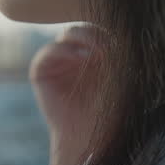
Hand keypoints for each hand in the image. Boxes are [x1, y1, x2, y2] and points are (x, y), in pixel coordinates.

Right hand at [29, 24, 108, 164]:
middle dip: (98, 33)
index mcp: (95, 53)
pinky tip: (81, 58)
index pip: (101, 30)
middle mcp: (75, 53)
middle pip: (85, 28)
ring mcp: (58, 60)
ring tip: (100, 51)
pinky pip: (49, 51)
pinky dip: (64, 50)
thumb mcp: (119, 77)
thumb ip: (116, 52)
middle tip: (110, 44)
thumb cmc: (109, 110)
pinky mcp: (41, 71)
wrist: (90, 136)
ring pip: (68, 34)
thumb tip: (119, 29)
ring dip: (84, 38)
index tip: (124, 41)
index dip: (110, 32)